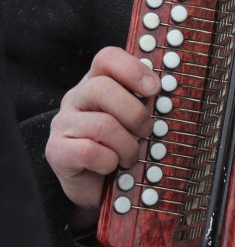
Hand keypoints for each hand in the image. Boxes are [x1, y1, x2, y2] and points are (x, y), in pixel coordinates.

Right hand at [45, 47, 158, 224]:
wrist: (100, 188)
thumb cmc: (123, 147)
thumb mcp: (137, 119)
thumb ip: (146, 101)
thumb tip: (166, 92)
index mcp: (97, 82)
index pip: (107, 58)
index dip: (133, 69)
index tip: (154, 88)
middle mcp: (76, 98)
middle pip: (101, 88)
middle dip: (134, 113)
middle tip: (147, 131)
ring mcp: (62, 123)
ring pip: (102, 124)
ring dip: (126, 146)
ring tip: (131, 157)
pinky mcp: (56, 151)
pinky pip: (89, 151)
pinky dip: (109, 162)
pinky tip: (111, 166)